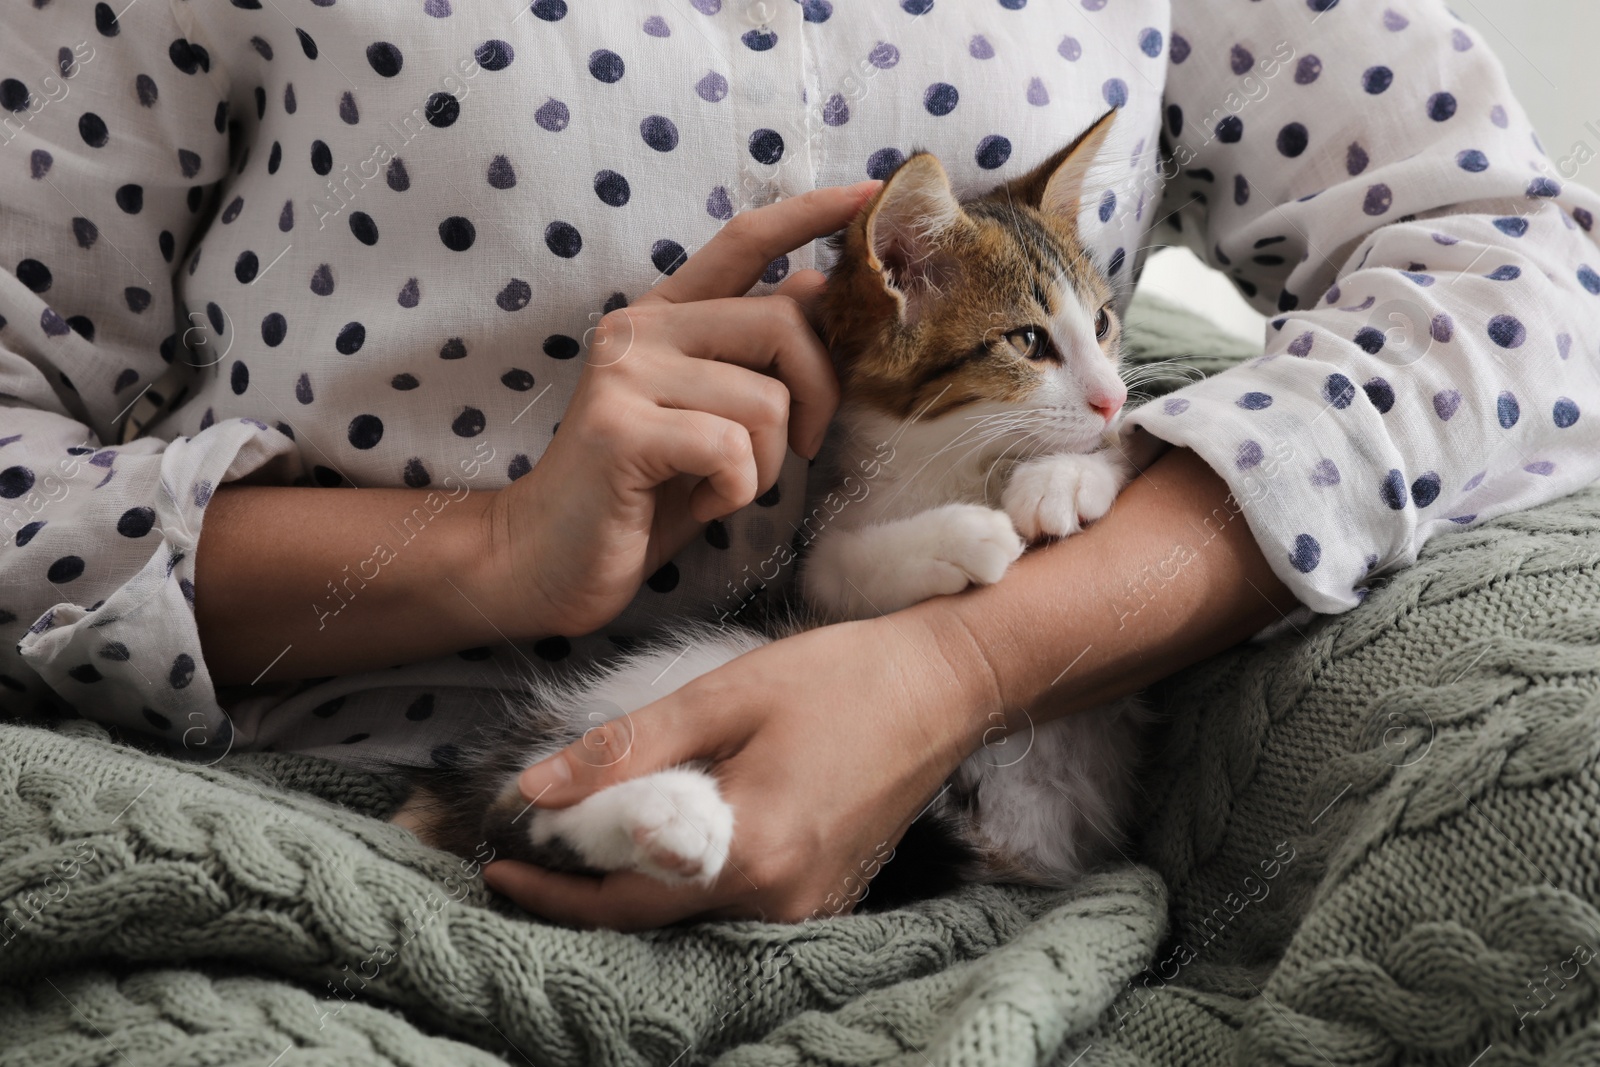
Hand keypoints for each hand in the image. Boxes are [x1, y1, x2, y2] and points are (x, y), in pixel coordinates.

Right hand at [477, 182, 879, 638]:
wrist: (545, 559)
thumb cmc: (640, 494)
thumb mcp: (710, 415)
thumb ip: (751, 354)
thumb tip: (816, 287)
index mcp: (664, 316)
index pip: (745, 240)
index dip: (811, 213)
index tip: (870, 192)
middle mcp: (641, 328)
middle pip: (783, 322)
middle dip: (820, 395)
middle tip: (804, 449)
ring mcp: (625, 374)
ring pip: (766, 400)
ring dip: (769, 464)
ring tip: (724, 487)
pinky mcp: (621, 429)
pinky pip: (731, 449)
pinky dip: (736, 491)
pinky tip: (702, 504)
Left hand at [480, 610, 1001, 927]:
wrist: (944, 686)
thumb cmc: (841, 678)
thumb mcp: (724, 697)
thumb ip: (626, 749)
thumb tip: (535, 787)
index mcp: (751, 854)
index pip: (622, 899)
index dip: (552, 889)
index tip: (497, 864)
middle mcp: (780, 900)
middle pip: (654, 915)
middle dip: (585, 888)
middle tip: (530, 848)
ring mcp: (808, 904)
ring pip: (692, 911)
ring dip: (635, 881)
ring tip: (586, 836)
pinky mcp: (825, 893)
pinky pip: (734, 900)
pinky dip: (686, 875)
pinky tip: (663, 834)